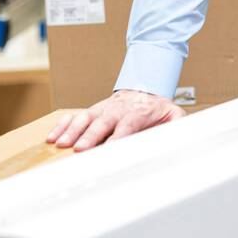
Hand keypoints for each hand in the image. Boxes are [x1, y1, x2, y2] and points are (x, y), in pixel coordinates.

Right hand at [46, 89, 185, 151]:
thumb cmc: (159, 108)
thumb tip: (186, 136)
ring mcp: (102, 110)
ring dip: (71, 131)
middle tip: (80, 150)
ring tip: (60, 144)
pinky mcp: (92, 111)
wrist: (146, 87)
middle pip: (102, 124)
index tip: (109, 150)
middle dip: (90, 137)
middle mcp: (116, 111)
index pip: (126, 127)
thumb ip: (179, 126)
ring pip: (84, 119)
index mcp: (137, 114)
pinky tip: (52, 137)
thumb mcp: (175, 115)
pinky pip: (74, 116)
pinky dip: (62, 125)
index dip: (117, 138)